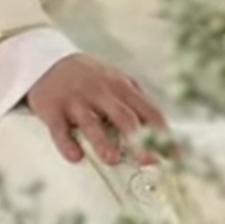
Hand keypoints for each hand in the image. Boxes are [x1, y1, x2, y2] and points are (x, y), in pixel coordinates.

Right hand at [25, 54, 168, 165]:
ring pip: (91, 123)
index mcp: (124, 89)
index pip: (148, 112)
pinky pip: (59, 129)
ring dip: (102, 142)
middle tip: (147, 160)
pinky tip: (75, 156)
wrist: (51, 62)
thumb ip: (138, 102)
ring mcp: (77, 102)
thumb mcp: (119, 83)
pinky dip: (66, 143)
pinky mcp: (53, 110)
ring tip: (112, 159)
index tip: (173, 153)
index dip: (162, 132)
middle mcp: (102, 94)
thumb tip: (162, 129)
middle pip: (124, 117)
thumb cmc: (93, 79)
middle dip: (137, 139)